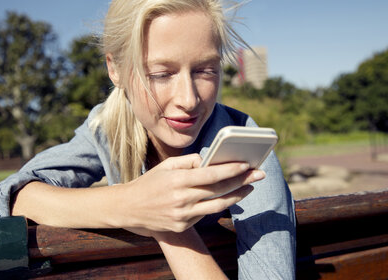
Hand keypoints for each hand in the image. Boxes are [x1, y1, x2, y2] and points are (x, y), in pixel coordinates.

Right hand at [121, 153, 264, 232]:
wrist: (129, 208)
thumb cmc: (150, 183)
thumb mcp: (166, 166)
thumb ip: (188, 161)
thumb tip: (210, 161)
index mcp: (177, 180)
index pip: (211, 175)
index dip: (231, 170)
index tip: (246, 164)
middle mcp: (181, 199)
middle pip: (219, 190)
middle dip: (242, 181)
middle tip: (259, 174)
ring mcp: (182, 215)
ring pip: (217, 206)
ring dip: (237, 196)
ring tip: (250, 187)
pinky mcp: (182, 226)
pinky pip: (205, 214)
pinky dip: (218, 204)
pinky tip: (229, 196)